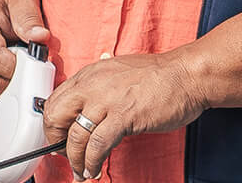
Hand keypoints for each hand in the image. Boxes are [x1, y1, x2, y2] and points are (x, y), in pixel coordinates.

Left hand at [42, 50, 206, 179]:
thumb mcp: (123, 70)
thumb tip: (88, 99)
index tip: (60, 138)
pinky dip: (92, 163)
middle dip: (56, 141)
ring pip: (75, 136)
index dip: (54, 124)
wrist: (188, 75)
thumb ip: (102, 84)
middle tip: (65, 154)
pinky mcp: (124, 116)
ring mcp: (109, 100)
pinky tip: (96, 169)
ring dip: (75, 161)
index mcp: (94, 72)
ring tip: (83, 170)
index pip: (56, 99)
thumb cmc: (162, 75)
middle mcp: (96, 83)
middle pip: (56, 115)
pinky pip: (97, 146)